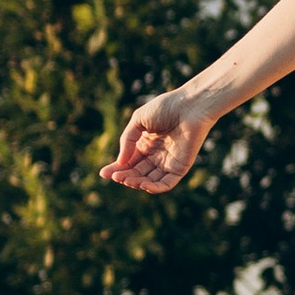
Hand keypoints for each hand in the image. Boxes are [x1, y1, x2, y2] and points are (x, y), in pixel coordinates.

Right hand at [101, 89, 217, 193]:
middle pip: (137, 172)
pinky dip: (154, 188)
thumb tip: (120, 162)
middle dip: (124, 176)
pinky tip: (143, 185)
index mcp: (145, 143)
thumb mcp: (139, 120)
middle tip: (115, 177)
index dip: (116, 168)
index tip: (103, 173)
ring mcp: (168, 162)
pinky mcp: (180, 167)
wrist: (190, 106)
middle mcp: (156, 155)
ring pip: (149, 180)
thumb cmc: (166, 108)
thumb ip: (128, 140)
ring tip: (126, 180)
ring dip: (136, 183)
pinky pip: (166, 183)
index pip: (128, 161)